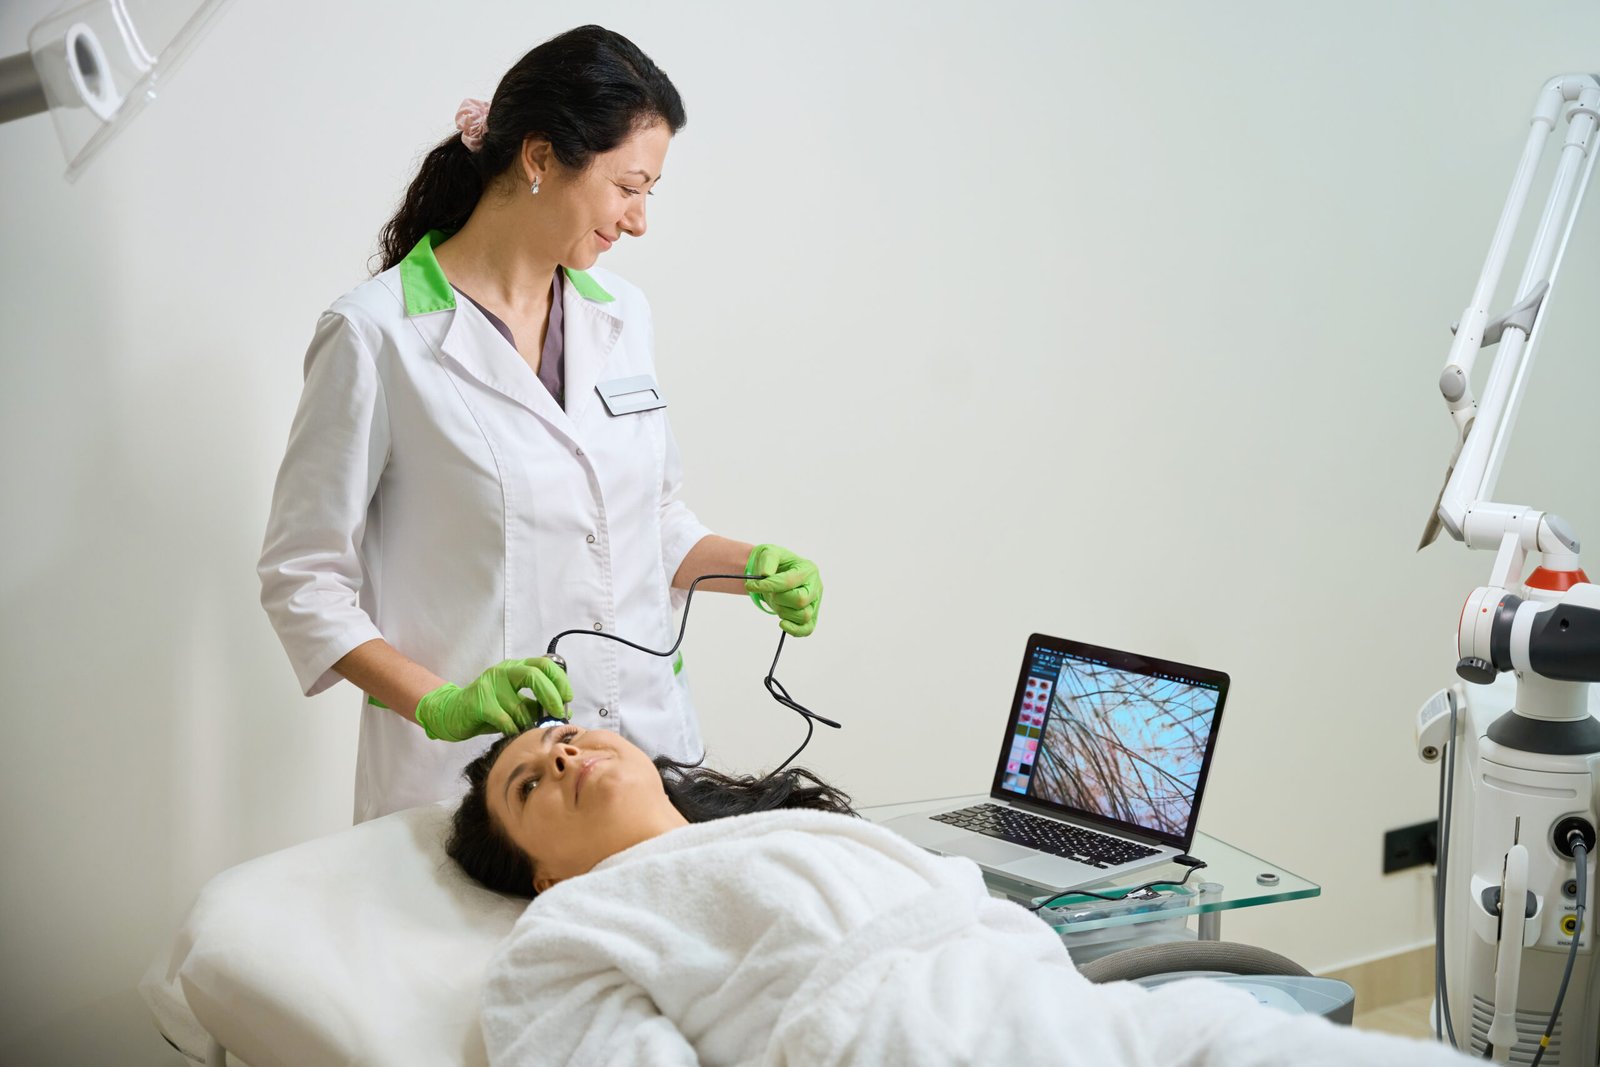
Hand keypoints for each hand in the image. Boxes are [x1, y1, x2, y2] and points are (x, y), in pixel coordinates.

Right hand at [414, 657, 572, 740]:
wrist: (452, 713)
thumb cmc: (488, 710)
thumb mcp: (515, 705)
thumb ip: (536, 706)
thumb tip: (564, 712)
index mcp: (516, 668)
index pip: (544, 664)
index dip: (560, 680)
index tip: (567, 698)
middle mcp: (504, 671)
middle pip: (534, 675)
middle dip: (551, 696)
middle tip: (557, 713)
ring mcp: (490, 685)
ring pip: (519, 705)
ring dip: (528, 722)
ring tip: (528, 730)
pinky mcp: (480, 702)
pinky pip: (505, 719)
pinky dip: (513, 730)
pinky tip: (513, 733)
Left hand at [744, 543, 822, 636]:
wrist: (778, 572)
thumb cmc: (775, 562)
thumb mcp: (769, 553)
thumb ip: (768, 560)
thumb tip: (766, 574)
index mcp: (808, 569)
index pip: (789, 581)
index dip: (769, 585)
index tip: (751, 586)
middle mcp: (816, 586)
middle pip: (800, 600)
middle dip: (779, 598)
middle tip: (770, 593)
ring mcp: (815, 602)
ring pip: (803, 615)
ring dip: (783, 611)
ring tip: (777, 602)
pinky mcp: (811, 615)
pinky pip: (807, 629)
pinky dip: (794, 630)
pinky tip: (782, 623)